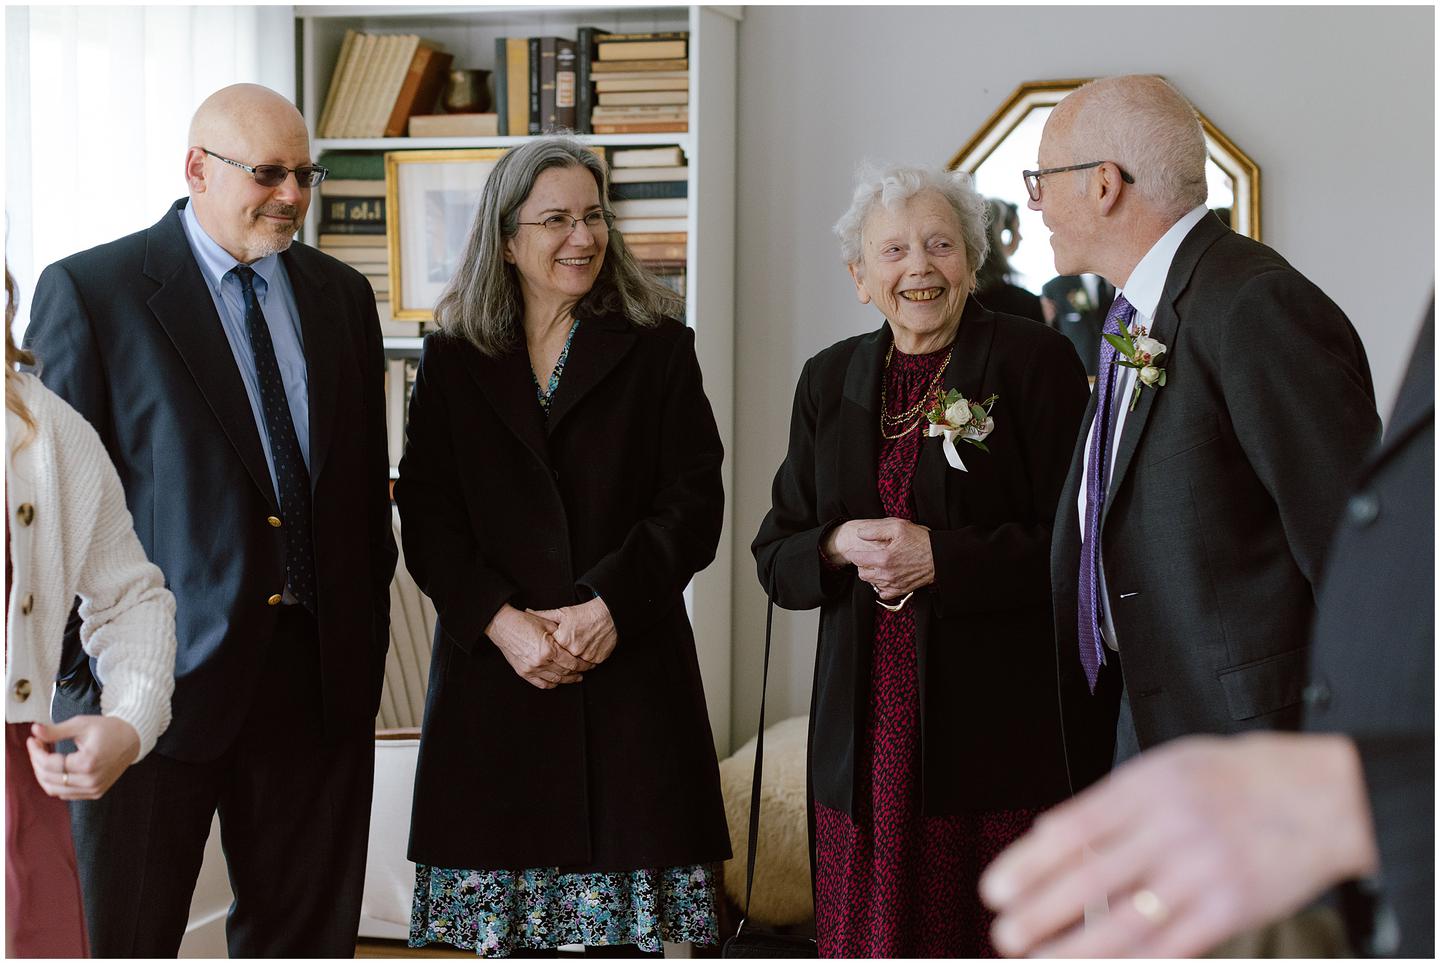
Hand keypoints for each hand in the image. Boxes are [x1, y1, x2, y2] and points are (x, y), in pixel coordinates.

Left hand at [27, 717, 140, 799]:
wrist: (132, 740)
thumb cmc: (109, 730)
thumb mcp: (82, 724)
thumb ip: (56, 730)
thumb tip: (34, 731)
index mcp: (88, 763)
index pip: (49, 764)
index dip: (35, 751)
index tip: (33, 740)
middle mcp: (91, 780)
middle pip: (48, 778)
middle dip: (36, 761)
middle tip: (37, 745)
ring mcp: (93, 789)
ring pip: (54, 790)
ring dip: (42, 774)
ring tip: (43, 757)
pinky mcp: (95, 793)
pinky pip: (65, 794)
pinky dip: (55, 782)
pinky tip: (55, 768)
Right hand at [485, 604, 592, 688]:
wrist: (503, 626)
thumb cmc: (524, 622)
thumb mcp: (547, 623)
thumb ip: (562, 635)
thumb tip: (575, 643)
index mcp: (548, 649)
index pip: (572, 662)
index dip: (583, 665)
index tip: (590, 664)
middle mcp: (540, 662)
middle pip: (565, 672)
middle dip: (578, 672)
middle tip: (586, 670)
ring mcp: (531, 669)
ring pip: (555, 680)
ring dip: (567, 680)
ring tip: (575, 677)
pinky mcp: (524, 673)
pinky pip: (541, 683)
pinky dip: (551, 684)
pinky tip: (558, 681)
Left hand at [529, 597, 617, 666]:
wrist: (608, 614)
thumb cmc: (585, 613)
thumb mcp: (562, 612)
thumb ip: (544, 615)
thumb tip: (528, 611)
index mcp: (562, 639)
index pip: (550, 651)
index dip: (549, 649)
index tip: (549, 648)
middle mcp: (574, 650)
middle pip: (562, 661)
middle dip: (560, 660)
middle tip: (561, 657)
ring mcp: (587, 656)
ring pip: (576, 666)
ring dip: (573, 664)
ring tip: (573, 657)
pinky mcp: (598, 659)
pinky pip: (589, 666)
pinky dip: (586, 663)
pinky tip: (585, 657)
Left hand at [842, 517, 934, 599]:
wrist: (940, 557)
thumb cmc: (921, 540)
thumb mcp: (898, 527)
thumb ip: (875, 529)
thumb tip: (860, 533)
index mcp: (883, 558)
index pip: (857, 559)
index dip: (854, 552)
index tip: (855, 549)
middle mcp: (887, 574)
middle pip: (862, 573)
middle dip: (862, 564)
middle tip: (868, 556)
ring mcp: (894, 584)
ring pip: (871, 583)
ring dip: (871, 574)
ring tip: (877, 564)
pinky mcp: (901, 590)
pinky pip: (882, 593)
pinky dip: (880, 586)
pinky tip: (885, 576)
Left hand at [979, 733, 1377, 957]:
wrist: (1321, 794)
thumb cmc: (1235, 778)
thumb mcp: (1166, 767)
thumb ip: (1112, 804)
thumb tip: (1051, 840)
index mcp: (1146, 787)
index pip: (1071, 830)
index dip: (1027, 865)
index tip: (996, 889)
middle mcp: (1171, 829)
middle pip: (1090, 880)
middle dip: (1039, 914)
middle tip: (1004, 934)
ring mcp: (1202, 872)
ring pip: (1127, 923)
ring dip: (1075, 950)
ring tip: (1038, 961)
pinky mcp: (1231, 909)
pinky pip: (1171, 947)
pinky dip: (1132, 963)